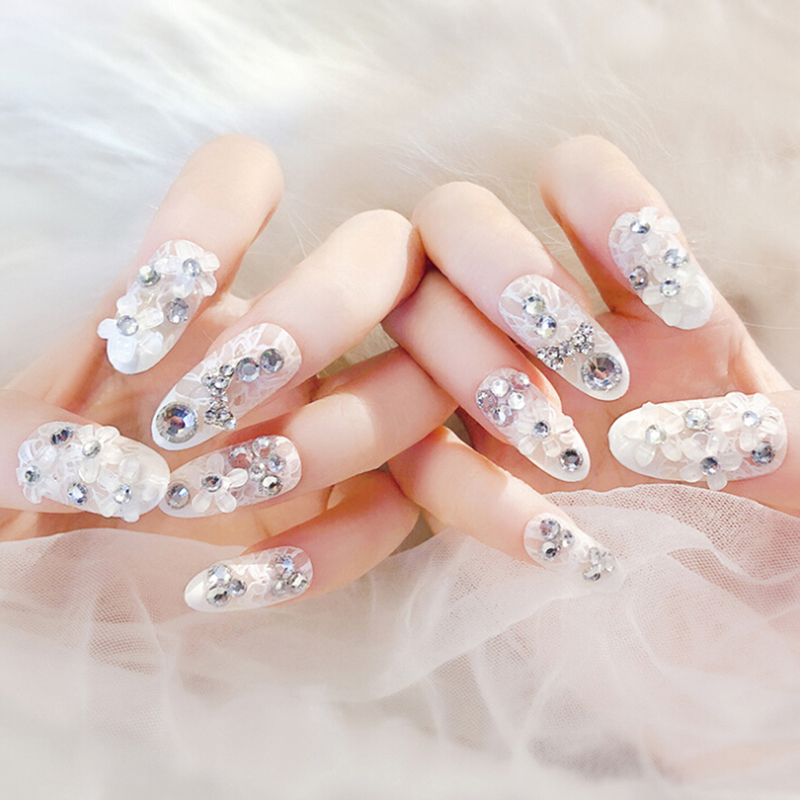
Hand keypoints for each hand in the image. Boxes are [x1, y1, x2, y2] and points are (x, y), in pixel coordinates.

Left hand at [0, 136, 460, 610]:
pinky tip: (236, 582)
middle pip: (386, 255)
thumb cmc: (33, 486)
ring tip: (206, 502)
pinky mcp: (347, 508)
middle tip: (214, 402)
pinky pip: (395, 514)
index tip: (146, 316)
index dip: (217, 212)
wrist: (67, 576)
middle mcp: (283, 343)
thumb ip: (16, 440)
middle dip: (318, 314)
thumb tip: (95, 463)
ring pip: (417, 389)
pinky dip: (333, 551)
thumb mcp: (5, 450)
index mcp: (200, 295)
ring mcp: (330, 421)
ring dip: (328, 441)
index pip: (243, 179)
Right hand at [381, 136, 796, 584]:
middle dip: (503, 270)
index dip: (602, 200)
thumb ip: (781, 427)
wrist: (728, 648)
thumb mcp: (799, 469)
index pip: (573, 180)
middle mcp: (546, 337)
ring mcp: (487, 404)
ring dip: (473, 365)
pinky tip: (561, 544)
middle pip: (450, 220)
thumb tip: (719, 418)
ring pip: (411, 319)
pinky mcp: (452, 486)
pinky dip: (472, 493)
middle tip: (590, 367)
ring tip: (566, 453)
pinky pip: (414, 460)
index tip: (669, 301)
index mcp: (635, 308)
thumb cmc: (775, 558)